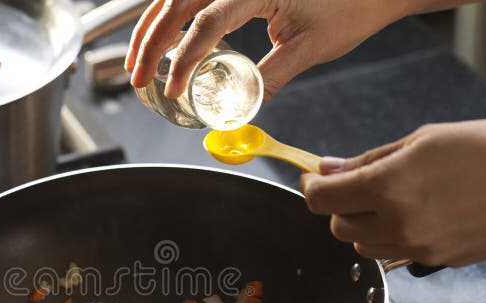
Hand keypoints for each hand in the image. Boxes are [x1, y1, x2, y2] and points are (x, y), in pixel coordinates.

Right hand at [125, 0, 413, 100]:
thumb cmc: (350, 7)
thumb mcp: (308, 49)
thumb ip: (269, 79)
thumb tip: (239, 110)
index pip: (207, 21)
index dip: (184, 58)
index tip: (173, 89)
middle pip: (176, 2)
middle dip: (150, 42)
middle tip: (138, 78)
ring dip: (151, 27)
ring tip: (136, 61)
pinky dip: (168, 16)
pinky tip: (161, 39)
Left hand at [300, 120, 485, 266]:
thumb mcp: (423, 141)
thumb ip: (368, 160)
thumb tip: (329, 169)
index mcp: (389, 188)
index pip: (321, 200)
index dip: (310, 187)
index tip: (313, 178)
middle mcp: (398, 225)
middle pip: (337, 227)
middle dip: (339, 206)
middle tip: (356, 184)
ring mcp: (418, 248)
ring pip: (362, 246)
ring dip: (362, 225)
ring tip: (389, 199)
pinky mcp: (436, 261)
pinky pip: (393, 254)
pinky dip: (389, 237)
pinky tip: (413, 214)